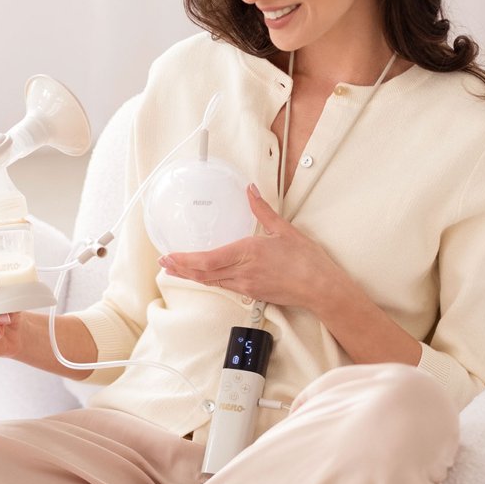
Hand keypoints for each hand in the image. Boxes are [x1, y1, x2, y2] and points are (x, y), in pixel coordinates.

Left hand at [159, 184, 348, 311]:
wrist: (321, 288)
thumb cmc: (306, 260)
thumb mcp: (283, 229)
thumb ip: (262, 210)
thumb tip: (250, 190)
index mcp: (247, 252)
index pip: (207, 259)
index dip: (185, 260)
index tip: (170, 255)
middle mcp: (243, 272)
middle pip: (203, 273)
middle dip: (181, 268)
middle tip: (164, 263)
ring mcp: (247, 285)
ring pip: (212, 282)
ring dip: (192, 276)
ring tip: (176, 270)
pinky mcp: (253, 293)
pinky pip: (225, 286)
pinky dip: (209, 280)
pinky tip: (204, 277)